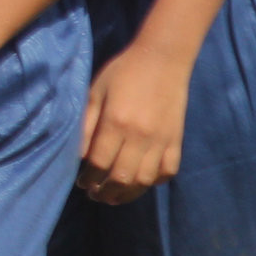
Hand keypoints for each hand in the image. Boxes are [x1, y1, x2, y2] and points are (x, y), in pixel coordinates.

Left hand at [78, 41, 191, 204]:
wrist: (162, 58)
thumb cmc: (122, 71)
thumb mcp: (95, 91)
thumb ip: (86, 124)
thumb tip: (79, 155)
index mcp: (116, 122)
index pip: (99, 163)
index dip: (89, 178)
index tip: (81, 182)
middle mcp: (140, 136)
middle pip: (121, 177)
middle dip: (105, 192)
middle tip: (95, 195)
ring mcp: (161, 140)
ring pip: (145, 180)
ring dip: (128, 194)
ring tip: (114, 196)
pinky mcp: (176, 140)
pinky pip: (168, 171)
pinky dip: (154, 182)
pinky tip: (141, 181)